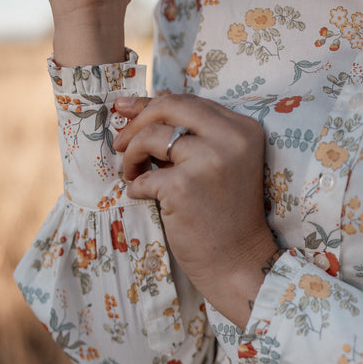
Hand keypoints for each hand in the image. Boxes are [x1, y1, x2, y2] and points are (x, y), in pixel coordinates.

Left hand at [113, 95, 282, 327]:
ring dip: (132, 156)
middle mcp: (230, 139)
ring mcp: (208, 161)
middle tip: (119, 144)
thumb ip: (188, 135)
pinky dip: (136, 187)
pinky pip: (144, 177)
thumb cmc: (223, 214)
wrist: (237, 261)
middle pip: (169, 107)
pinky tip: (143, 197)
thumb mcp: (217, 163)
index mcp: (243, 129)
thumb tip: (137, 107)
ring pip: (151, 137)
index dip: (150, 105)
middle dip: (136, 122)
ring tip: (133, 175)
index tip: (123, 110)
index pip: (188, 101)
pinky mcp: (184, 187)